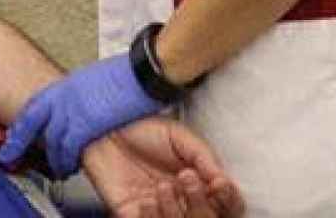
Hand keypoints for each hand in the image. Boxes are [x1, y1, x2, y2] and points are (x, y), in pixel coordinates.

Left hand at [0, 52, 162, 176]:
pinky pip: (68, 147)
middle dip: (17, 139)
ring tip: (54, 169)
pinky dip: (65, 160)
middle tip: (9, 153)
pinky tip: (67, 168)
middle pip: (31, 119)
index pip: (36, 103)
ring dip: (50, 157)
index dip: (23, 120)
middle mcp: (64, 95)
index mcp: (67, 83)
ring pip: (50, 138)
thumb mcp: (96, 78)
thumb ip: (82, 92)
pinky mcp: (86, 123)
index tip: (14, 131)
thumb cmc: (129, 74)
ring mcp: (72, 108)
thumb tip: (84, 103)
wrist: (143, 72)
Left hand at [81, 117, 245, 216]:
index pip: (227, 204)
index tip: (219, 184)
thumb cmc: (145, 131)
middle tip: (187, 178)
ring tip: (163, 186)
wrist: (106, 126)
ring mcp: (159, 211)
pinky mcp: (132, 215)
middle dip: (201, 205)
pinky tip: (146, 200)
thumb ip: (204, 157)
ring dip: (175, 210)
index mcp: (201, 185)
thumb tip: (223, 181)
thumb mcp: (181, 137)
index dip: (229, 200)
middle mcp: (183, 202)